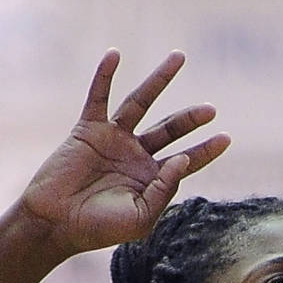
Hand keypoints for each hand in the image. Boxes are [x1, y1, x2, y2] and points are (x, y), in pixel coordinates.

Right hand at [15, 54, 228, 255]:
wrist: (57, 223)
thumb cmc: (99, 228)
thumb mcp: (141, 217)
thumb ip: (164, 189)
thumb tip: (182, 158)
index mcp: (151, 178)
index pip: (186, 159)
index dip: (206, 150)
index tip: (226, 138)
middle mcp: (135, 155)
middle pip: (170, 128)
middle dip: (190, 118)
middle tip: (211, 109)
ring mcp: (113, 138)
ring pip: (141, 102)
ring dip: (159, 80)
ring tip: (179, 57)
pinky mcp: (88, 129)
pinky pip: (98, 96)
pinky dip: (105, 75)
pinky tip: (115, 54)